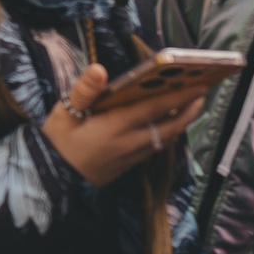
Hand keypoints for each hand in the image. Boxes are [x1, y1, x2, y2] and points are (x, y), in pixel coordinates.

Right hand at [40, 65, 204, 186]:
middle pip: (170, 126)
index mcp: (114, 126)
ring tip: (192, 105)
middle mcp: (129, 142)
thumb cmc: (55, 144)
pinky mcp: (128, 165)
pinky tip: (169, 125)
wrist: (50, 183)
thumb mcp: (62, 114)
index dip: (179, 95)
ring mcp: (131, 156)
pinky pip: (156, 147)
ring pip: (166, 138)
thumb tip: (99, 69)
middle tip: (204, 91)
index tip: (199, 82)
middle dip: (189, 109)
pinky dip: (168, 133)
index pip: (155, 108)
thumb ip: (83, 91)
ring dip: (182, 122)